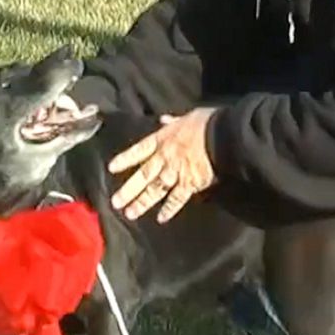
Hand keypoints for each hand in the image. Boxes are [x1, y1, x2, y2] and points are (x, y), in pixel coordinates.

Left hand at [108, 108, 218, 222]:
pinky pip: (177, 199)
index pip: (139, 151)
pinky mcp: (189, 184)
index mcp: (163, 139)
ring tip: (130, 213)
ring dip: (142, 202)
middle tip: (116, 203)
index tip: (112, 168)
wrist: (222, 136)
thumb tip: (164, 120)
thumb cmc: (208, 123)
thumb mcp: (187, 117)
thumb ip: (174, 121)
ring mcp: (176, 172)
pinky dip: (169, 209)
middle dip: (129, 190)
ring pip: (155, 190)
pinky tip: (161, 218)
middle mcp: (165, 158)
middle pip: (143, 175)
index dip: (125, 159)